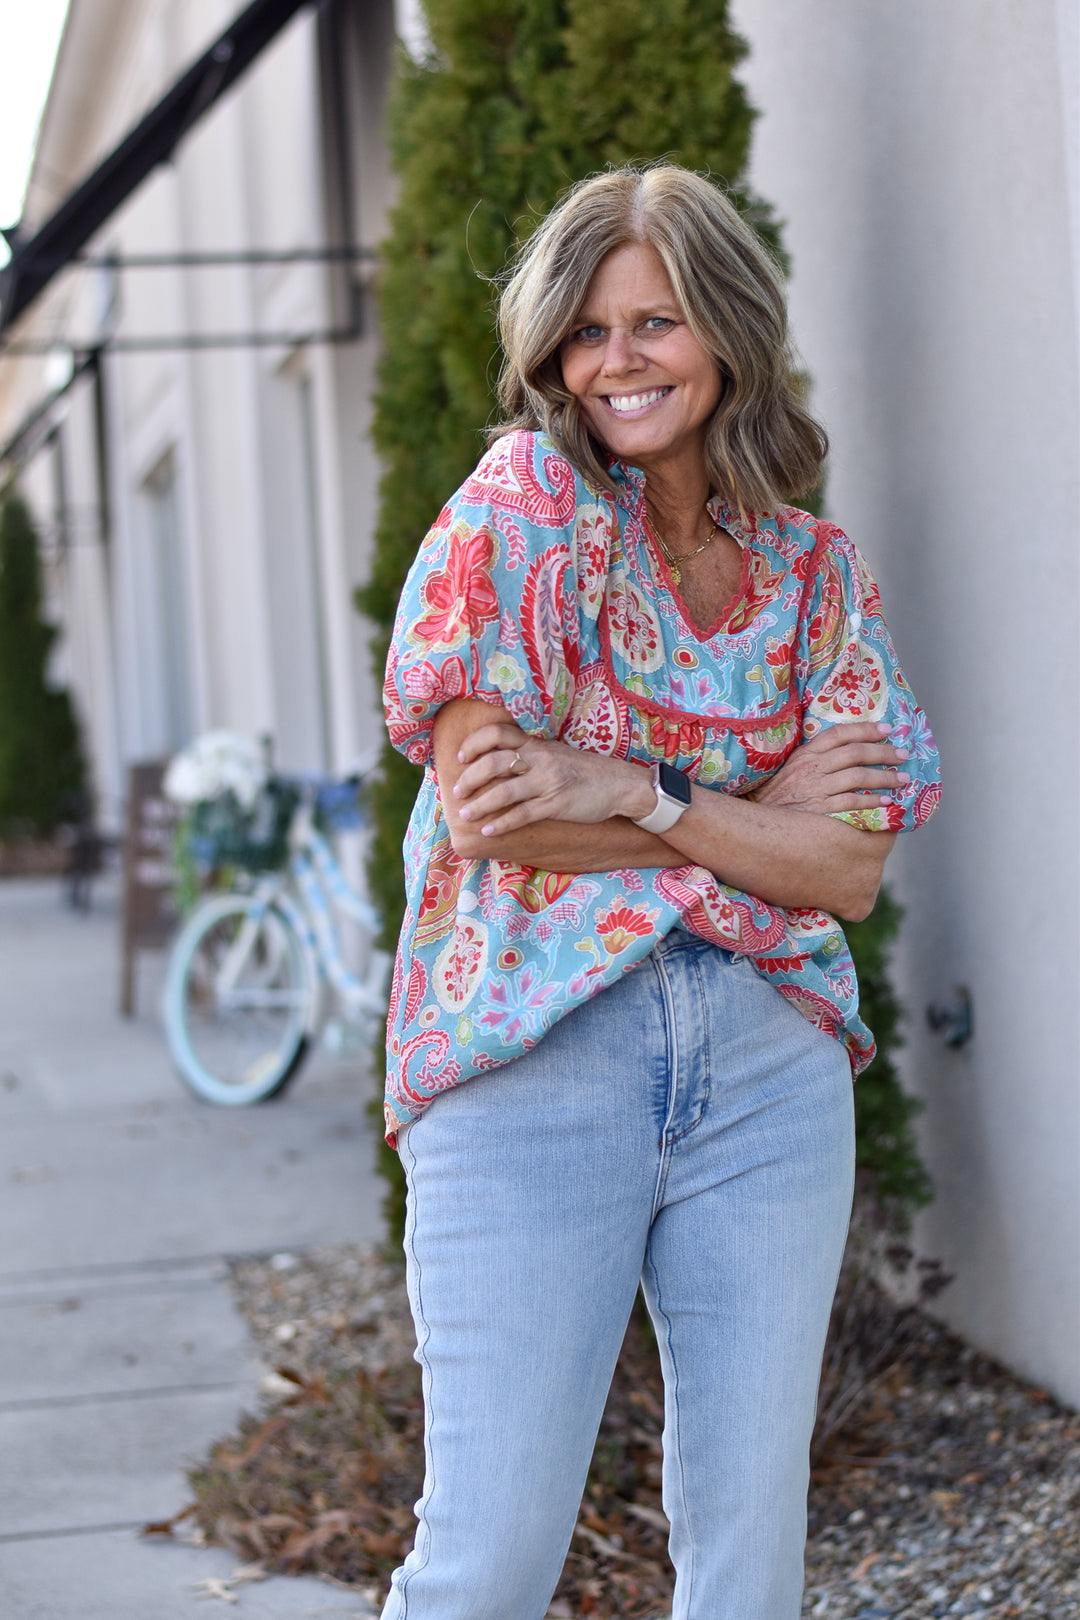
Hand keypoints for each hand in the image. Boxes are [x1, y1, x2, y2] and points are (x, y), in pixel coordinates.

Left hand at [453, 721, 652, 836]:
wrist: (620, 785)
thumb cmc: (585, 771)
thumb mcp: (556, 754)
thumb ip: (530, 754)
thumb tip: (498, 763)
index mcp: (538, 745)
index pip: (498, 733)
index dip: (475, 743)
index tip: (461, 757)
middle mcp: (540, 759)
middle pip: (493, 762)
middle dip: (469, 777)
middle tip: (456, 790)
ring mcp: (547, 782)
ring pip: (504, 791)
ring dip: (479, 804)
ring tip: (465, 814)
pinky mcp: (556, 804)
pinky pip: (522, 814)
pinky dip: (502, 823)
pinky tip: (489, 830)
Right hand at [750, 722, 909, 814]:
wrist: (758, 826)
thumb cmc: (778, 799)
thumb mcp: (792, 770)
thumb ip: (816, 759)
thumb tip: (850, 752)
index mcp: (805, 754)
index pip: (839, 734)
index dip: (865, 729)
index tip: (887, 730)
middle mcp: (812, 768)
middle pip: (855, 753)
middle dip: (883, 753)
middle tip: (903, 755)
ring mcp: (816, 789)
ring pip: (858, 776)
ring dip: (885, 777)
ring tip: (902, 779)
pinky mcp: (820, 811)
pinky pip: (853, 802)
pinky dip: (872, 801)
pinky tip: (886, 802)